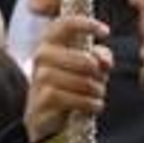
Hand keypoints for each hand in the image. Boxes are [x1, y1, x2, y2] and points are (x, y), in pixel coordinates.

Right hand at [25, 15, 112, 142]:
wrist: (47, 118)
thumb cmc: (71, 85)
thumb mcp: (89, 67)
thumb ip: (100, 57)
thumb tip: (103, 61)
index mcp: (52, 42)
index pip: (65, 24)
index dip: (86, 24)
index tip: (106, 32)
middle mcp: (41, 57)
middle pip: (80, 58)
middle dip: (98, 70)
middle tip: (102, 78)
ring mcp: (37, 79)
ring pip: (75, 80)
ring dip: (93, 88)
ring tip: (99, 93)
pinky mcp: (39, 101)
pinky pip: (66, 98)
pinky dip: (86, 103)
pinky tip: (94, 105)